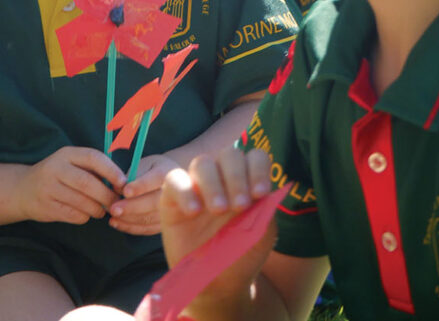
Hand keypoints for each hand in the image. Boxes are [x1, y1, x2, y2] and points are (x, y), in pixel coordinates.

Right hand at [18, 146, 125, 224]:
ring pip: (82, 202)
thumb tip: (123, 183)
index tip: (124, 183)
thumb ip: (93, 169)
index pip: (93, 158)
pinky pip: (74, 215)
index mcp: (66, 154)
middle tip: (117, 203)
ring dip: (97, 209)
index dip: (111, 170)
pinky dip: (85, 217)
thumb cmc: (59, 176)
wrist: (23, 190)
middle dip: (107, 195)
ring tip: (102, 209)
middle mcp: (55, 168)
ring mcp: (48, 188)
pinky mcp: (45, 207)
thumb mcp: (71, 164)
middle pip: (88, 183)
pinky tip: (85, 214)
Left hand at [108, 154, 179, 235]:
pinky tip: (117, 223)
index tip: (125, 191)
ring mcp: (173, 210)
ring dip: (129, 219)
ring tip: (112, 217)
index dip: (141, 186)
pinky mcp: (166, 223)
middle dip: (132, 207)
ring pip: (150, 218)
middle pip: (155, 202)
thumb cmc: (150, 170)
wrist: (169, 181)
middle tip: (114, 209)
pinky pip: (148, 229)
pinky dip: (131, 227)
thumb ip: (131, 175)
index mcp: (168, 172)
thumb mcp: (142, 165)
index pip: (156, 178)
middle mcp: (174, 193)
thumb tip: (117, 189)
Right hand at [159, 148, 274, 302]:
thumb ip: (265, 208)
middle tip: (239, 206)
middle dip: (236, 176)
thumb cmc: (241, 255)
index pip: (255, 158)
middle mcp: (222, 178)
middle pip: (229, 154)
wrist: (216, 284)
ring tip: (218, 210)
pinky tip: (194, 211)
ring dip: (214, 183)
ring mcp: (197, 186)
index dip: (258, 169)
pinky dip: (185, 190)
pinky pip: (174, 179)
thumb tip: (265, 188)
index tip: (260, 194)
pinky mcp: (172, 198)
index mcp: (247, 182)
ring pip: (202, 163)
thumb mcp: (260, 233)